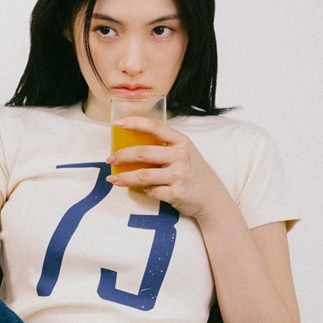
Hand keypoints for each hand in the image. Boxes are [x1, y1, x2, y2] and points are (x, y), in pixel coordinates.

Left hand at [106, 117, 230, 218]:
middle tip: (109, 160)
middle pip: (142, 153)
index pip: (155, 127)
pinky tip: (144, 190)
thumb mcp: (185, 154)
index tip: (118, 123)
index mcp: (182, 142)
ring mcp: (179, 175)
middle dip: (121, 156)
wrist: (213, 199)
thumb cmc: (193, 174)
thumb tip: (131, 147)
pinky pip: (151, 191)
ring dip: (124, 177)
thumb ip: (164, 148)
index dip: (135, 123)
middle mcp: (181, 156)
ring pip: (143, 175)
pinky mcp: (176, 193)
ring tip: (113, 180)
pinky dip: (145, 191)